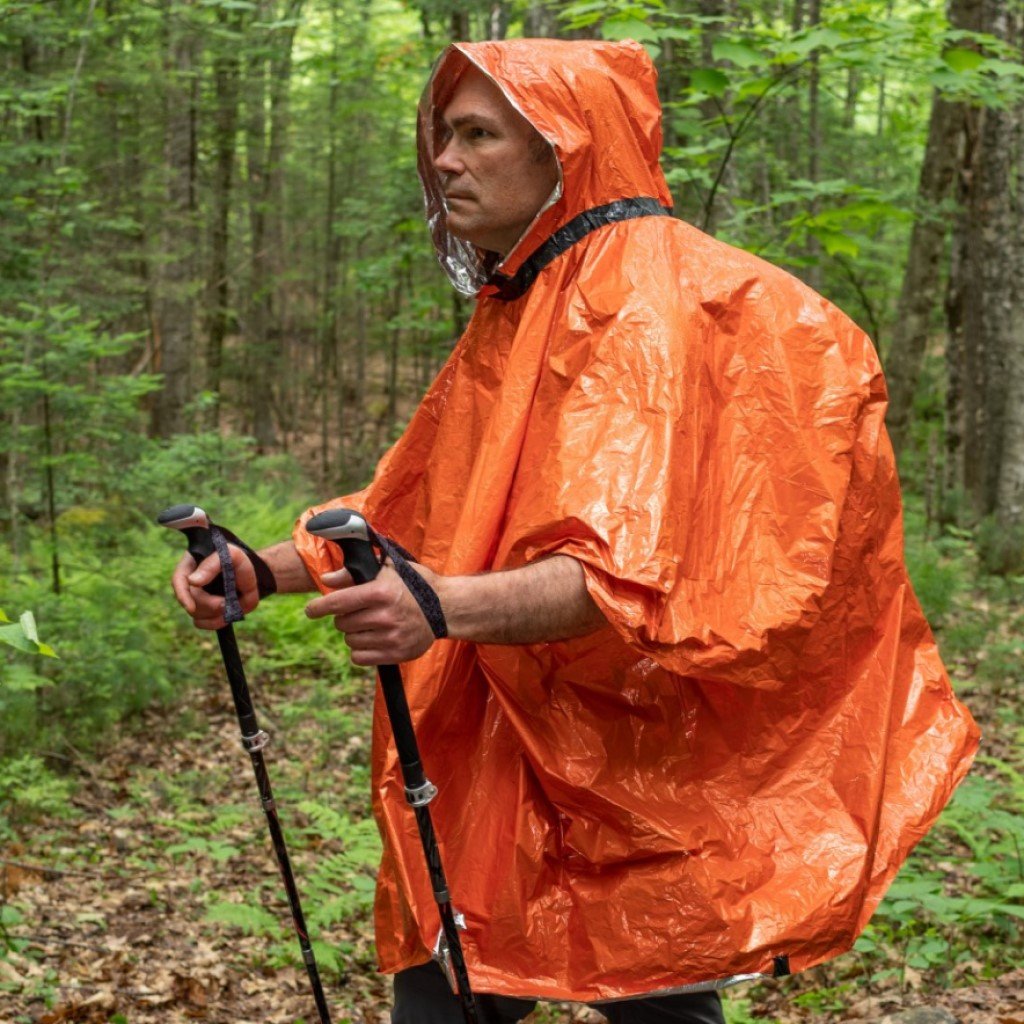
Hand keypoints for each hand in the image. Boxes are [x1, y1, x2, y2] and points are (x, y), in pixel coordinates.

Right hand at [171, 544, 260, 630]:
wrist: (252, 574)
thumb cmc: (238, 560)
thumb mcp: (229, 554)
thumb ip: (211, 564)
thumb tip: (192, 581)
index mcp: (190, 566)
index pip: (178, 580)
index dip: (182, 595)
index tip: (191, 607)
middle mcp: (190, 584)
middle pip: (190, 601)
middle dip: (208, 605)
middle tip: (225, 603)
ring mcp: (198, 599)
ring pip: (197, 615)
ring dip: (215, 614)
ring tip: (230, 604)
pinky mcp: (207, 612)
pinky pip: (206, 624)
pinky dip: (217, 622)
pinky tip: (227, 615)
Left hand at [304, 561, 438, 665]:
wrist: (446, 607)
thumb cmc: (415, 584)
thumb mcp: (388, 569)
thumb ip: (354, 574)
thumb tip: (326, 580)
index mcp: (381, 592)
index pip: (338, 602)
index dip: (318, 607)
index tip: (310, 610)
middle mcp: (385, 616)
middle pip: (342, 623)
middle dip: (343, 617)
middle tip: (357, 612)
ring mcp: (391, 637)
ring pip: (350, 641)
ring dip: (353, 634)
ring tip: (369, 625)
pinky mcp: (396, 654)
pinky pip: (360, 658)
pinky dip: (361, 651)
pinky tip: (372, 640)